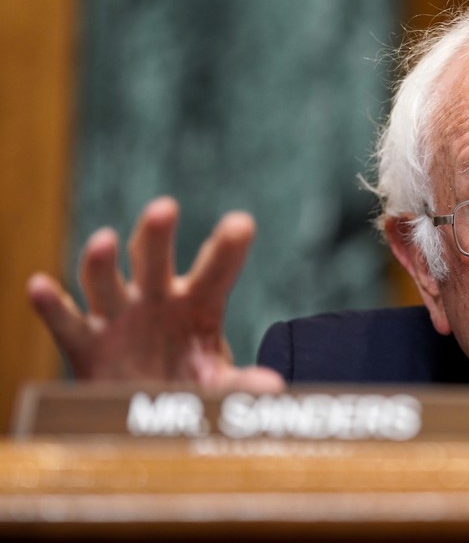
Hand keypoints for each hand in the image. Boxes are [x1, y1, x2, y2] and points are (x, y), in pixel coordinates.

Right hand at [27, 196, 284, 392]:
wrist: (149, 417)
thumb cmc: (190, 387)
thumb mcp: (217, 387)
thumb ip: (240, 386)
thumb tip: (272, 387)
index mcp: (199, 303)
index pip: (216, 270)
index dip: (227, 248)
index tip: (242, 223)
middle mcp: (157, 300)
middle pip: (153, 260)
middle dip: (156, 236)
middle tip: (165, 207)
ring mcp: (119, 317)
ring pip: (105, 281)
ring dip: (101, 262)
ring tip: (104, 240)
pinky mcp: (86, 343)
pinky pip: (66, 321)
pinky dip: (51, 305)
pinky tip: (39, 286)